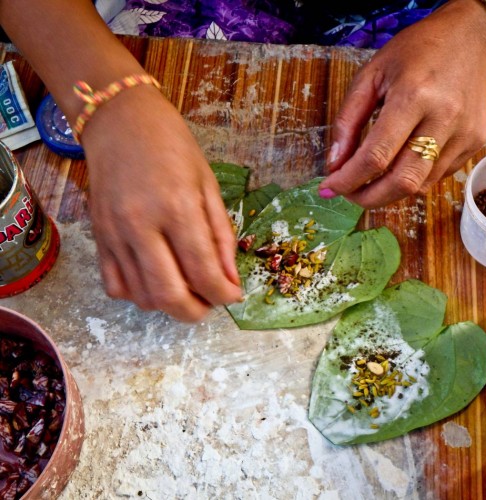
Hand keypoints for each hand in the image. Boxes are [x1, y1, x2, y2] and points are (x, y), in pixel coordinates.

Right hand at [81, 84, 241, 320]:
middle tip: (210, 303)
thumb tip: (230, 280)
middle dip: (196, 312)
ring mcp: (114, 235)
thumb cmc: (173, 147)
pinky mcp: (97, 238)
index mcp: (177, 208)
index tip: (234, 295)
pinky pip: (115, 286)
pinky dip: (139, 295)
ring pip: (142, 297)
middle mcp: (141, 226)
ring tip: (188, 288)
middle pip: (169, 295)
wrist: (120, 121)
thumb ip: (221, 235)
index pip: (203, 272)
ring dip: (170, 305)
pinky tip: (156, 278)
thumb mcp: (209, 185)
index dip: (224, 294)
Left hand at [318, 0, 485, 207]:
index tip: (329, 188)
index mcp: (413, 96)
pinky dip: (413, 178)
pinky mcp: (474, 143)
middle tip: (349, 195)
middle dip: (369, 198)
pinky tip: (403, 161)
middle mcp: (443, 119)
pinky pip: (437, 176)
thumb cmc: (416, 52)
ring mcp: (464, 134)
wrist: (471, 39)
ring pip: (420, 185)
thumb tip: (335, 163)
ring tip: (372, 179)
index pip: (376, 156)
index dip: (348, 180)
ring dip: (390, 191)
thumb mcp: (371, 74)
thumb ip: (348, 120)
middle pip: (402, 181)